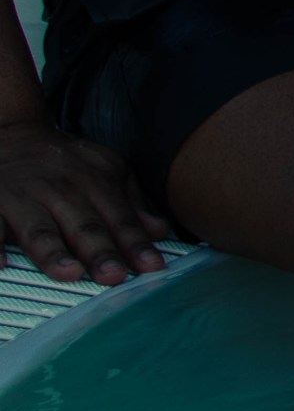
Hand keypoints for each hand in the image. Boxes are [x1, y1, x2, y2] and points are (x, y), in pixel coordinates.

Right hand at [0, 117, 170, 284]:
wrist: (14, 134)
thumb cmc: (66, 162)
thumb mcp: (107, 169)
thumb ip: (132, 202)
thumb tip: (160, 231)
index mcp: (94, 183)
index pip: (120, 218)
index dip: (136, 244)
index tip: (151, 266)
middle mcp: (60, 190)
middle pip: (84, 226)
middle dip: (101, 252)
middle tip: (115, 276)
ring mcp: (23, 197)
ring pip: (40, 229)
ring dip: (55, 252)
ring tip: (69, 272)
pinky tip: (2, 265)